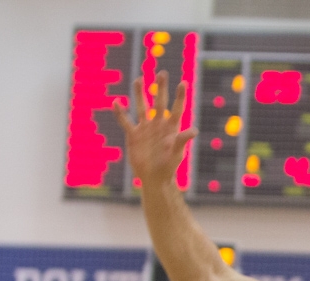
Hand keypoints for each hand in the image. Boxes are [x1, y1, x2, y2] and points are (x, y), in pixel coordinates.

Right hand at [114, 72, 196, 187]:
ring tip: (139, 79)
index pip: (176, 109)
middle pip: (160, 103)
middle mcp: (158, 125)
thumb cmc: (168, 167)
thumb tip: (194, 130)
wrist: (154, 178)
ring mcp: (145, 129)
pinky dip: (120, 113)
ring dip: (140, 94)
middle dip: (161, 88)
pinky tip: (116, 102)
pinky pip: (125, 121)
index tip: (183, 83)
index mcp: (171, 128)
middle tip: (162, 73)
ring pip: (142, 107)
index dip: (179, 97)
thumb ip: (182, 140)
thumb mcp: (176, 153)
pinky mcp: (133, 135)